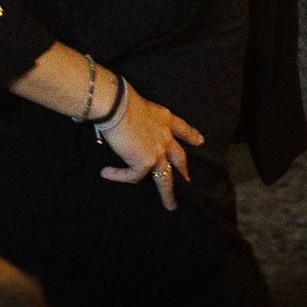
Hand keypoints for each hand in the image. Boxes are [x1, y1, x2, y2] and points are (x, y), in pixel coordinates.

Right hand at [97, 83, 203, 210]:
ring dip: (168, 194)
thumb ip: (142, 120)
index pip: (182, 128)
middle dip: (184, 170)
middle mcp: (165, 137)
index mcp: (165, 119)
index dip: (191, 135)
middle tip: (188, 181)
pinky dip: (118, 175)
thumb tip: (131, 128)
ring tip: (171, 206)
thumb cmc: (121, 101)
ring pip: (166, 179)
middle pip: (179, 158)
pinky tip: (106, 172)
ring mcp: (157, 152)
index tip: (200, 141)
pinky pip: (132, 176)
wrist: (116, 106)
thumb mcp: (140, 107)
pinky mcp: (145, 163)